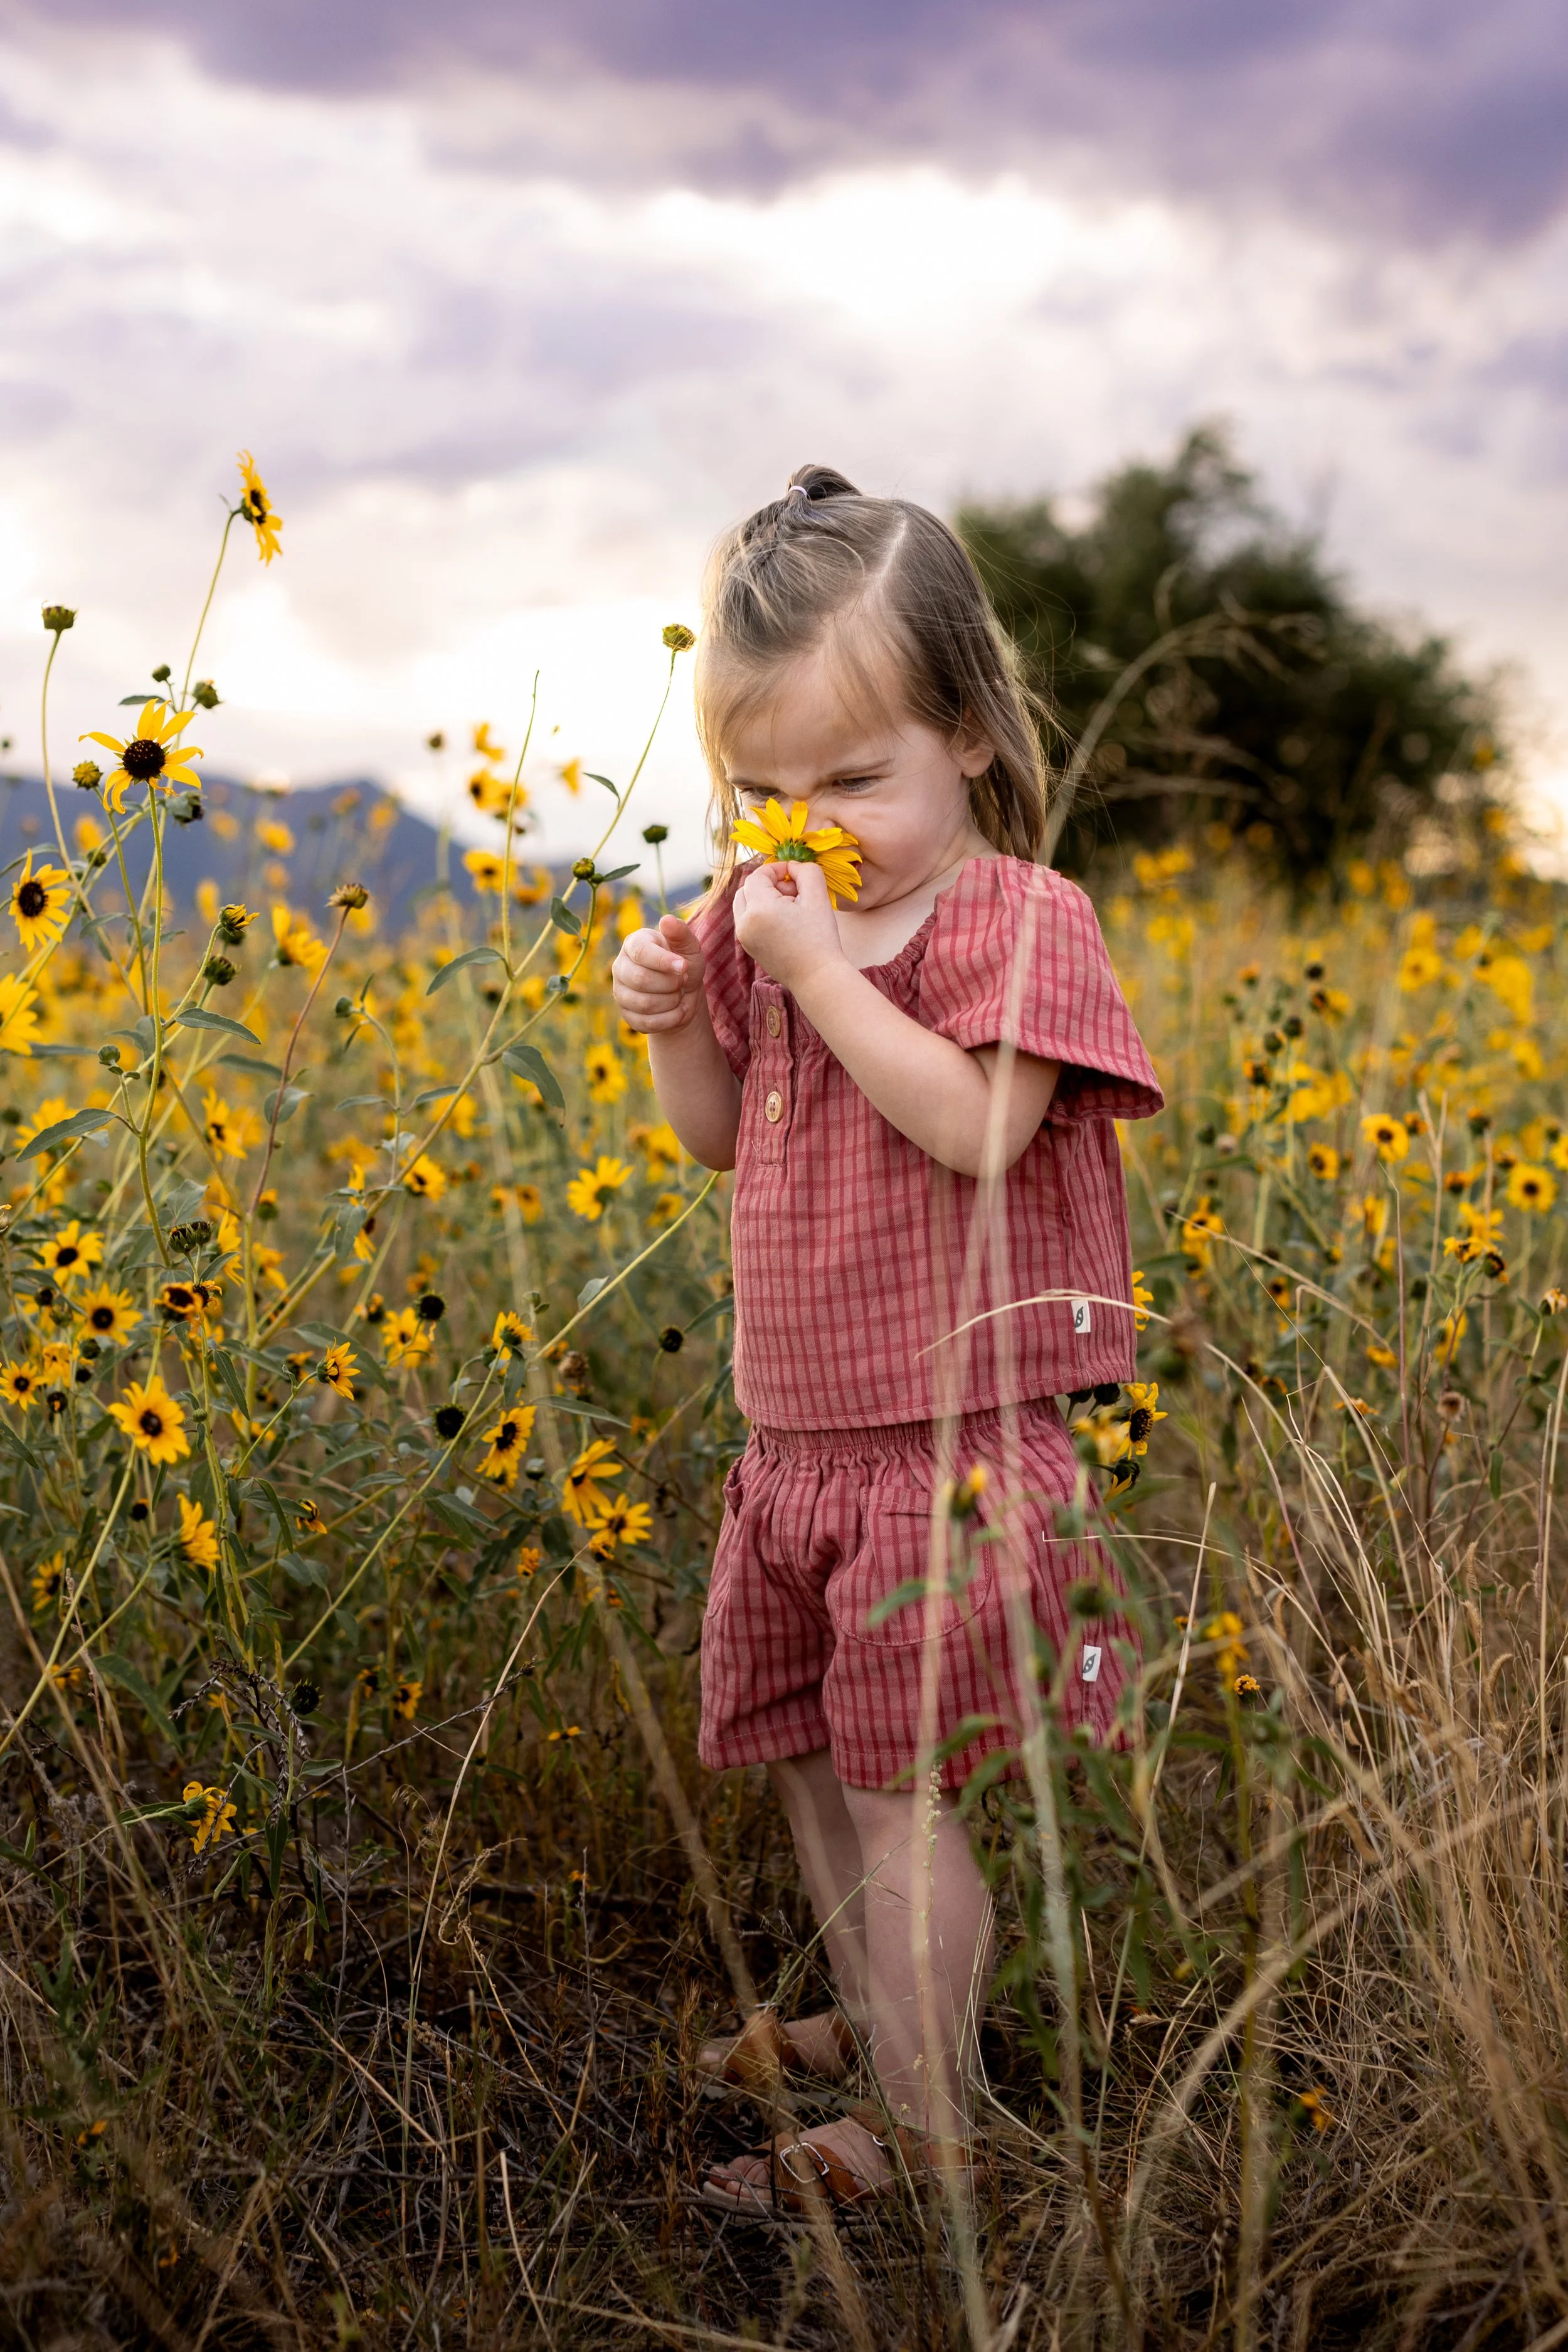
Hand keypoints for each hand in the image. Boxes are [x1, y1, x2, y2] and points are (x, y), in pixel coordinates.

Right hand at [611, 914, 706, 1032]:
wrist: (684, 994)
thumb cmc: (684, 964)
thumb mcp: (689, 947)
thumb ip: (680, 934)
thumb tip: (666, 920)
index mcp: (633, 944)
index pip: (640, 952)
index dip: (663, 962)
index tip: (684, 967)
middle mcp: (620, 966)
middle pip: (641, 980)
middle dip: (671, 984)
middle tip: (684, 980)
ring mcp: (620, 992)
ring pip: (644, 1004)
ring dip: (672, 1001)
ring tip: (680, 993)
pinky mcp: (627, 1015)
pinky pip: (647, 1023)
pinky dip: (670, 1019)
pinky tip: (679, 1010)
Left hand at [732, 860, 846, 992]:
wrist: (817, 978)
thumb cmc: (820, 938)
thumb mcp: (818, 897)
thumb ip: (806, 871)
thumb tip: (792, 866)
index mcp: (759, 909)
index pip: (757, 875)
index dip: (776, 869)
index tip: (794, 874)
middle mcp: (744, 923)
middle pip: (747, 888)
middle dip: (768, 884)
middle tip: (793, 892)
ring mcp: (744, 937)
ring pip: (745, 904)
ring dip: (764, 898)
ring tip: (790, 909)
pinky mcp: (749, 948)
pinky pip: (748, 920)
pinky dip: (762, 914)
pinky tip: (786, 923)